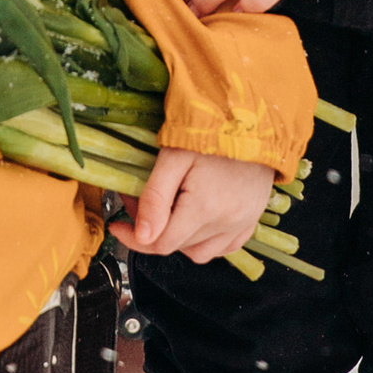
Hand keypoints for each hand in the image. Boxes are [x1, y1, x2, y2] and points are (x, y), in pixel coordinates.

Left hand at [112, 147, 276, 267]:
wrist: (254, 120)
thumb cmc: (213, 131)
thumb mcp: (174, 157)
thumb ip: (155, 197)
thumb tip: (142, 236)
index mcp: (205, 207)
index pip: (161, 243)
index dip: (135, 238)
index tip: (118, 225)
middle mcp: (227, 222)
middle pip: (177, 246)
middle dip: (153, 229)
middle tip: (140, 201)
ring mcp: (242, 223)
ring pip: (199, 252)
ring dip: (179, 239)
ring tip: (169, 211)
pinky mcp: (251, 220)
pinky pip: (224, 247)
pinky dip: (205, 241)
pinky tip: (194, 221)